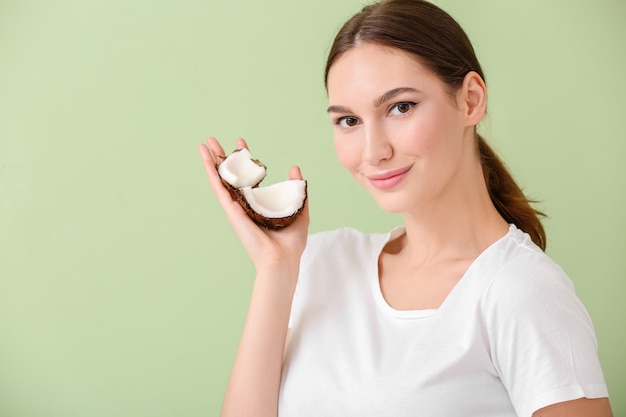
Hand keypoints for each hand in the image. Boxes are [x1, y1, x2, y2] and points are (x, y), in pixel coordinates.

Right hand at [198, 137, 309, 272]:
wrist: (283, 259)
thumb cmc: (291, 242)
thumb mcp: (299, 208)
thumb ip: (296, 188)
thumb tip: (295, 169)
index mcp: (257, 203)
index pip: (247, 175)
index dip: (243, 158)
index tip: (241, 141)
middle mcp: (244, 204)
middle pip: (228, 175)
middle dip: (220, 157)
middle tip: (212, 140)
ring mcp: (236, 207)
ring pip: (219, 180)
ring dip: (210, 161)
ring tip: (203, 144)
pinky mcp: (232, 212)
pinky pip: (219, 189)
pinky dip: (211, 174)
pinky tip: (206, 160)